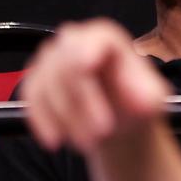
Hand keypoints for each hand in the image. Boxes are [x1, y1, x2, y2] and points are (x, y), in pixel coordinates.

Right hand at [21, 20, 170, 154]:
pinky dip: (42, 121)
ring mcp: (50, 59)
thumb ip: (146, 94)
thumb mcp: (150, 100)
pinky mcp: (34, 81)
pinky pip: (30, 98)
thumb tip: (140, 97)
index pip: (96, 38)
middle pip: (67, 64)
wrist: (114, 124)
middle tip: (101, 133)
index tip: (87, 66)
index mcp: (107, 38)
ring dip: (65, 118)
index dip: (88, 49)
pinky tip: (55, 140)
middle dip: (82, 102)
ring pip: (46, 83)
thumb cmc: (133, 105)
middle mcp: (75, 41)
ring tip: (87, 142)